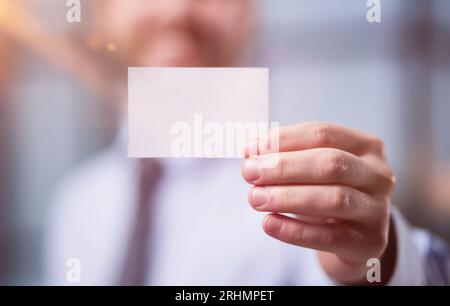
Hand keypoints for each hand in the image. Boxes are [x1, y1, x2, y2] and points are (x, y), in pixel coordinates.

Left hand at [241, 122, 396, 283]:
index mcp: (365, 146)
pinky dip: (294, 231)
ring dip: (287, 197)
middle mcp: (379, 174)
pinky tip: (269, 224)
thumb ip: (284, 156)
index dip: (283, 139)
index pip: (322, 134)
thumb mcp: (310, 168)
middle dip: (284, 167)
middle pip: (330, 163)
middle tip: (249, 173)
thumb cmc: (326, 191)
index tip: (250, 149)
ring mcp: (378, 209)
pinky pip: (329, 236)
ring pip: (334, 198)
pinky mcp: (369, 241)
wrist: (352, 235)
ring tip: (255, 198)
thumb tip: (251, 149)